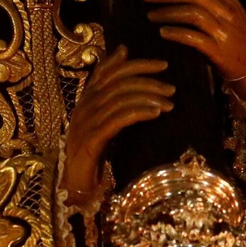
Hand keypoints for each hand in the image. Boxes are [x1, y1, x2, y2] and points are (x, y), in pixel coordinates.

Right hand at [63, 46, 172, 204]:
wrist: (73, 182)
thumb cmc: (93, 150)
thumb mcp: (104, 120)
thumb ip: (114, 97)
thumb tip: (127, 67)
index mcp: (86, 98)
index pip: (109, 71)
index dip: (135, 64)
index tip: (163, 65)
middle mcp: (85, 105)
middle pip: (118, 83)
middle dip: (148, 82)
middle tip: (171, 88)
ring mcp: (86, 121)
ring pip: (120, 98)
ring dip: (148, 98)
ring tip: (169, 103)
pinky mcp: (92, 138)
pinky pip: (118, 119)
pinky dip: (138, 112)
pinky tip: (155, 113)